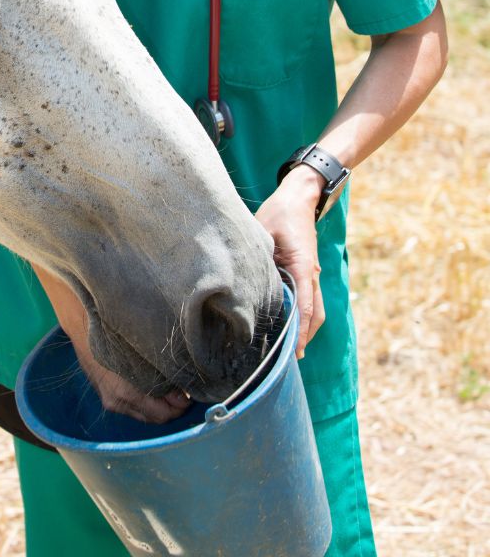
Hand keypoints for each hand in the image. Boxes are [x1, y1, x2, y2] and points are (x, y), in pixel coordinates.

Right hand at [32, 263, 190, 423]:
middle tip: (183, 389)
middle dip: (172, 406)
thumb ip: (162, 371)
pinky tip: (152, 386)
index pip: (164, 414)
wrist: (82, 322)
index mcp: (127, 392)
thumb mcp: (141, 348)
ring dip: (160, 405)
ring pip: (145, 415)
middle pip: (156, 418)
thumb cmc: (115, 330)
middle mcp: (118, 401)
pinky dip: (146, 402)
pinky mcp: (106, 396)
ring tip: (170, 387)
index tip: (190, 391)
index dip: (181, 405)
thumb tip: (182, 390)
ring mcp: (110, 401)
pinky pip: (133, 409)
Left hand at [255, 165, 324, 357]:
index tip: (295, 350)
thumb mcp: (263, 228)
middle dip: (304, 336)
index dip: (300, 329)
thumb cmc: (280, 211)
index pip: (305, 304)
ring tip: (289, 350)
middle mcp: (311, 273)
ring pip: (315, 309)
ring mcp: (311, 273)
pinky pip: (310, 298)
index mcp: (302, 265)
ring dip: (306, 328)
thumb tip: (241, 274)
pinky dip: (304, 315)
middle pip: (315, 314)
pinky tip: (289, 324)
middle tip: (289, 360)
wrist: (300, 196)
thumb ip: (256, 252)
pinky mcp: (307, 270)